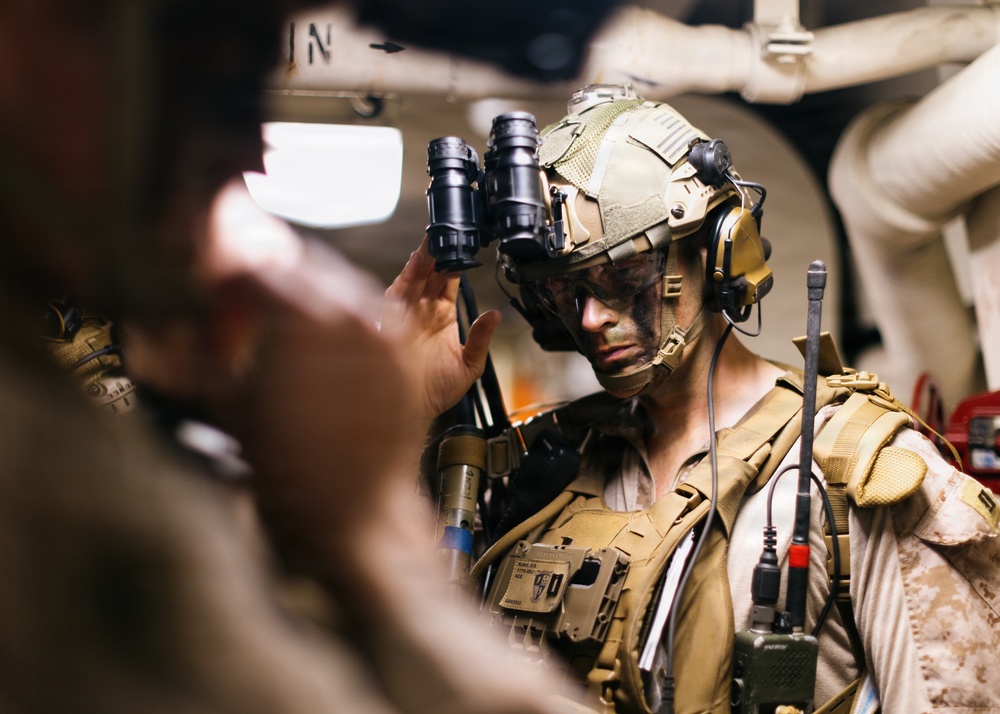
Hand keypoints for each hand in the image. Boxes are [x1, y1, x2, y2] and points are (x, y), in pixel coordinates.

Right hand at [193, 180, 428, 557]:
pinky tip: (318, 347)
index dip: (225, 277)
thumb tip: (176, 323)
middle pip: (300, 268)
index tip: (211, 290)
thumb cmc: (290, 472)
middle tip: (239, 303)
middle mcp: (353, 314)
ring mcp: (385, 332)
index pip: (256, 269)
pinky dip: (338, 320)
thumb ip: (201, 352)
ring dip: (305, 295)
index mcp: (305, 319)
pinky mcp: (404, 353)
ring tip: (277, 326)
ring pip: (338, 285)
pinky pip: (367, 315)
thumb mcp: (230, 405)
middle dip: (266, 280)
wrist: (354, 516)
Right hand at [380, 238, 499, 426]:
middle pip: (431, 272)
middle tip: (447, 229)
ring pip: (415, 278)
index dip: (456, 261)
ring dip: (423, 258)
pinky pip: (398, 295)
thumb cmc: (435, 391)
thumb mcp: (469, 364)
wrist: (416, 411)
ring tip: (434, 239)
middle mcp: (422, 311)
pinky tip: (417, 263)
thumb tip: (495, 315)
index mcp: (441, 316)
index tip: (465, 242)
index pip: (448, 280)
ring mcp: (407, 315)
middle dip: (438, 251)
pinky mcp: (393, 323)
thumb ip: (481, 338)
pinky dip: (407, 277)